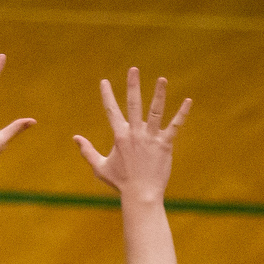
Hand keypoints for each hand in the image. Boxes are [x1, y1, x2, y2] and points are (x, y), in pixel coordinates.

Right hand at [74, 67, 191, 200]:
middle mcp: (134, 133)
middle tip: (133, 69)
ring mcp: (151, 138)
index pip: (111, 111)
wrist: (140, 194)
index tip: (104, 81)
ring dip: (159, 94)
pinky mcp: (165, 144)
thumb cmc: (120, 182)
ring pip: (155, 111)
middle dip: (133, 86)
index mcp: (119, 136)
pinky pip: (175, 126)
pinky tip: (188, 101)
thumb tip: (75, 138)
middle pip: (134, 104)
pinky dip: (181, 113)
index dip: (107, 95)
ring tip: (161, 79)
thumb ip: (87, 151)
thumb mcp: (99, 167)